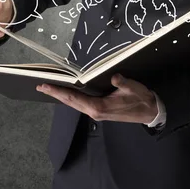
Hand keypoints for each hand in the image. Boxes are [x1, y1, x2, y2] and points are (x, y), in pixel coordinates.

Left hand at [36, 74, 157, 123]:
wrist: (149, 111)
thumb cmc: (141, 99)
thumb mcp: (134, 88)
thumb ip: (123, 82)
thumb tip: (113, 76)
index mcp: (99, 107)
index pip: (74, 98)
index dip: (59, 91)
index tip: (46, 86)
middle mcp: (94, 112)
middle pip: (70, 102)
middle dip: (55, 94)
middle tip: (40, 86)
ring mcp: (96, 112)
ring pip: (74, 104)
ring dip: (61, 96)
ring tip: (49, 88)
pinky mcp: (99, 111)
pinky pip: (80, 104)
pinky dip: (70, 98)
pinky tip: (66, 93)